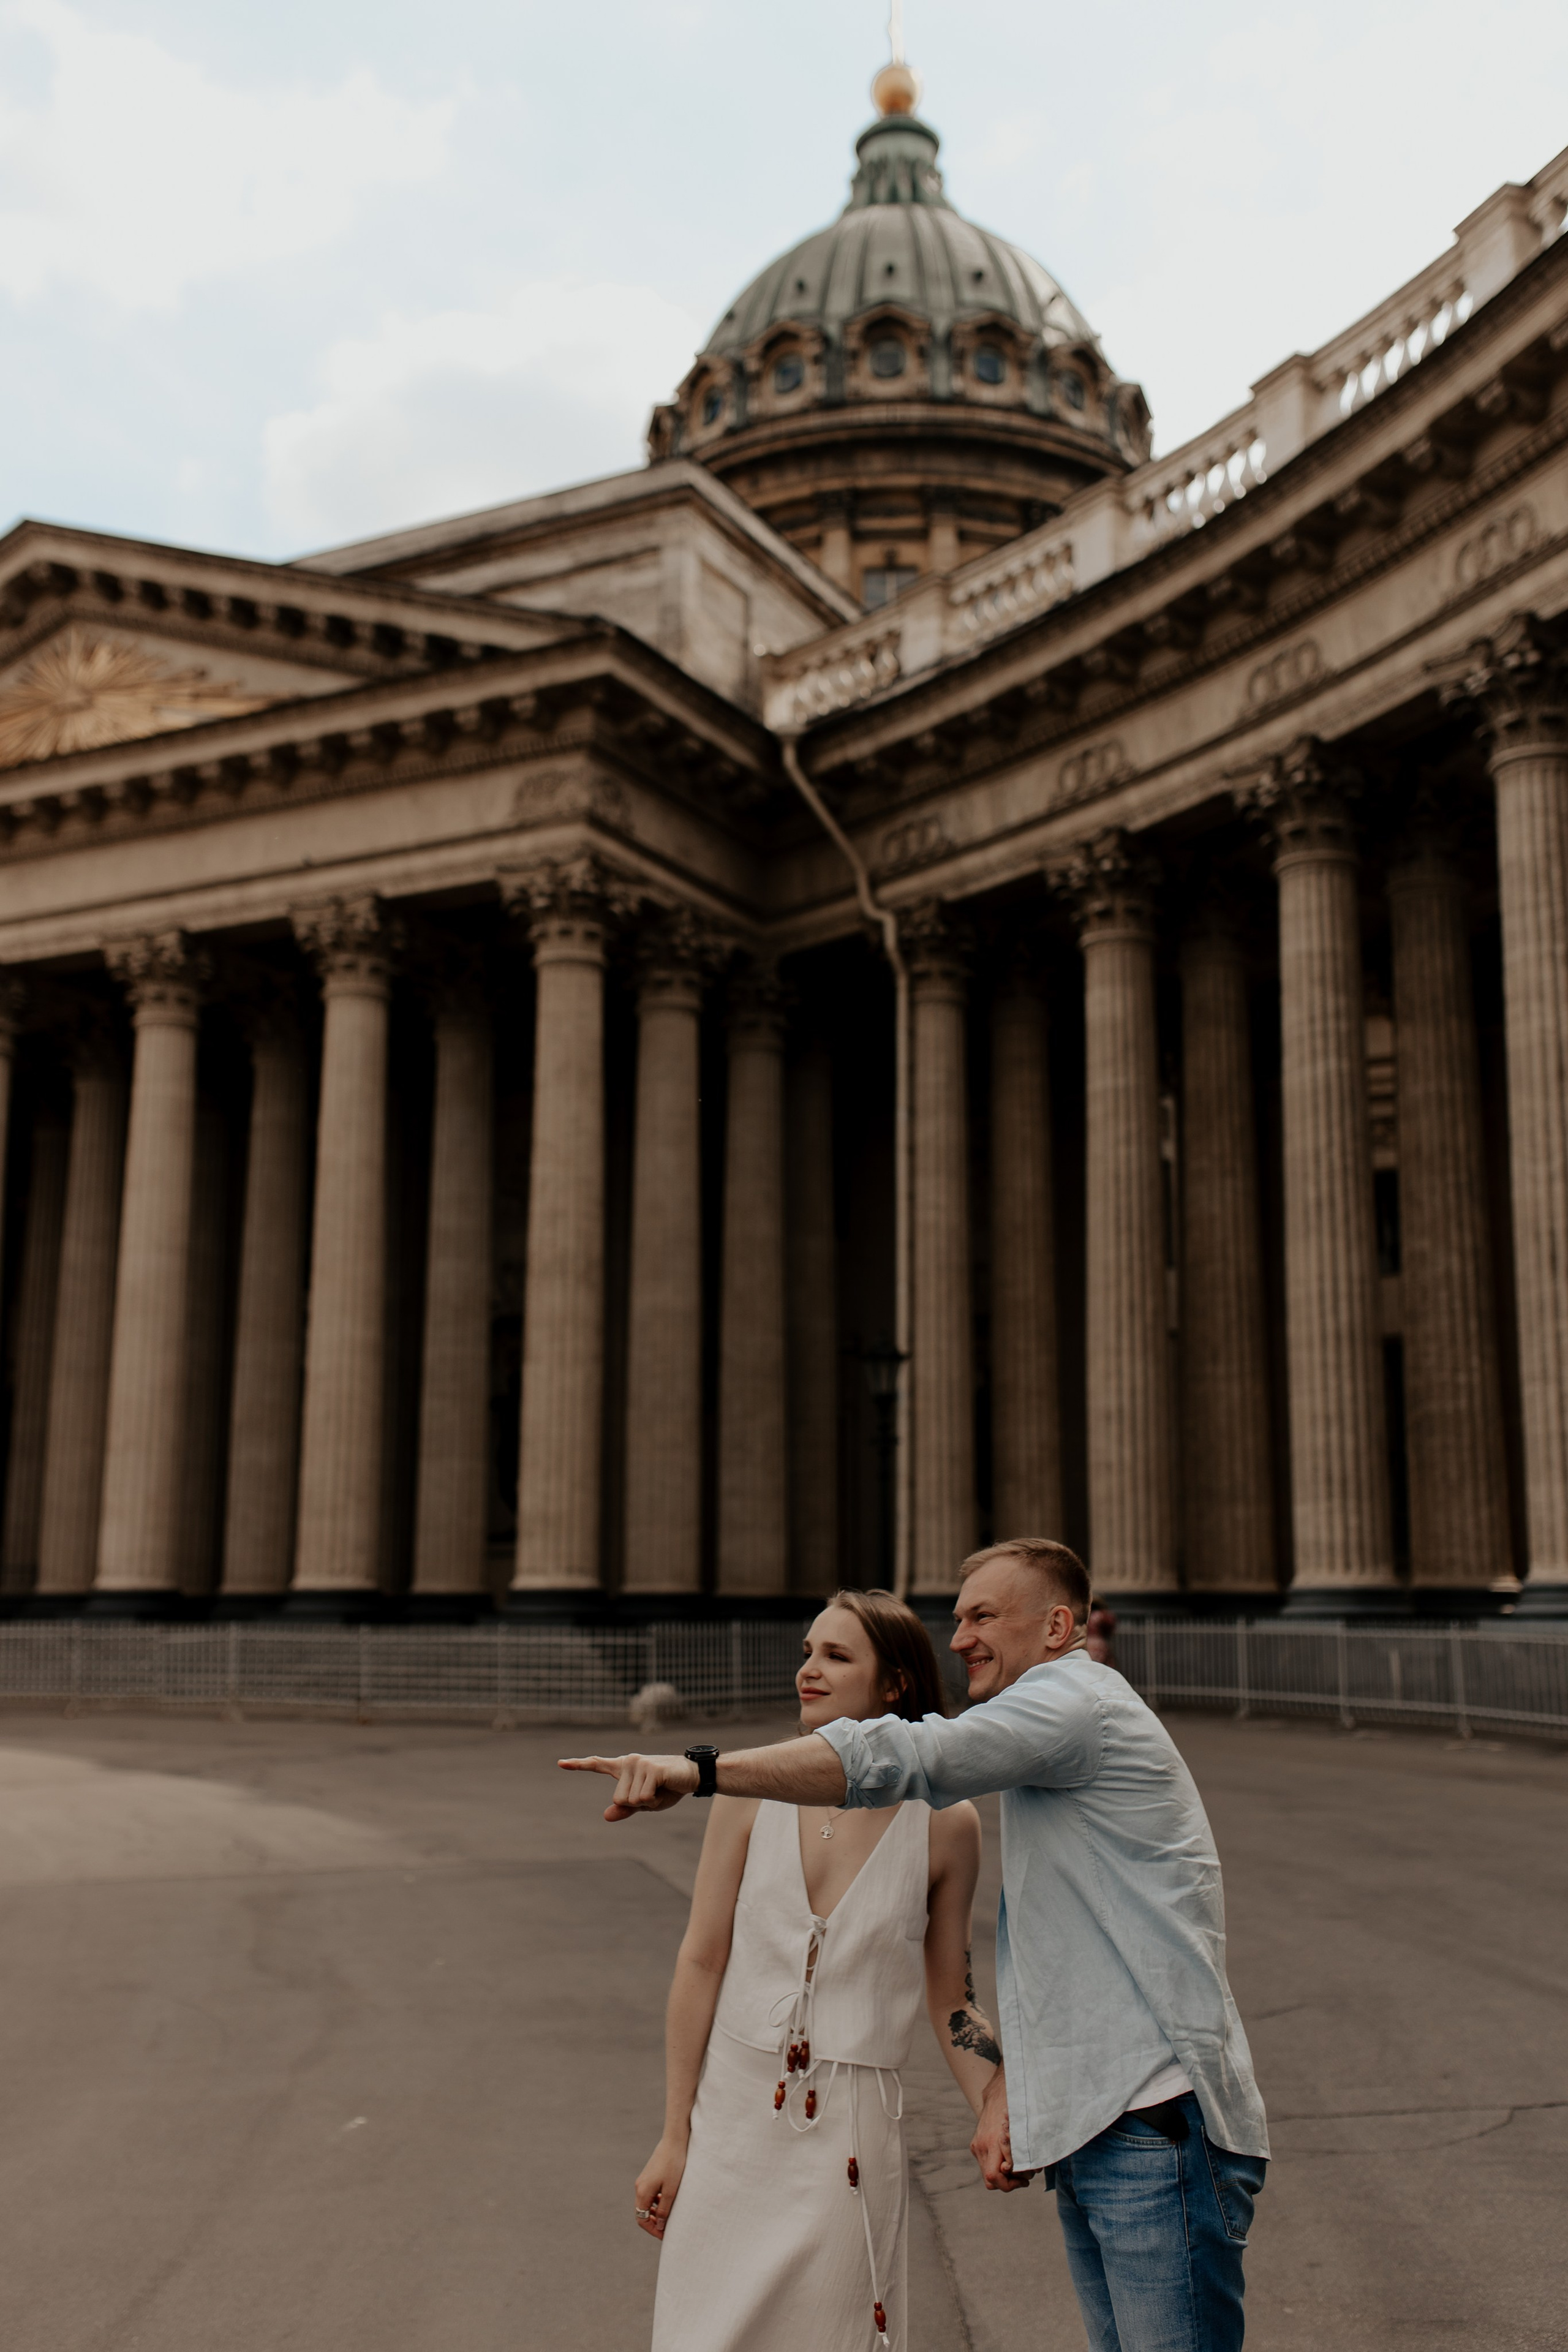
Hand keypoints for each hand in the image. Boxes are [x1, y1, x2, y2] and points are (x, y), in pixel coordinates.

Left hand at [558, 1752, 700, 1819]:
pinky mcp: (651, 1768)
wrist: (692, 1776)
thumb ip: (625, 1809)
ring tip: (659, 1789)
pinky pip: (642, 1798)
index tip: (560, 1763)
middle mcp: (628, 1761)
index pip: (597, 1764)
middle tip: (654, 1792)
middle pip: (618, 1799)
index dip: (577, 1764)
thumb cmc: (667, 1788)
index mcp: (624, 1767)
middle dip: (636, 1804)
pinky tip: (664, 1788)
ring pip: (630, 1800)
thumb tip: (606, 1816)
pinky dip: (654, 1801)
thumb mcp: (645, 1803)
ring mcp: (639, 1763)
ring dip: (647, 1802)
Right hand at [633, 2135, 686, 2239]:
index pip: (641, 2219)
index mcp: (642, 2192)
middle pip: (642, 2212)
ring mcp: (643, 2180)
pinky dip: (656, 2202)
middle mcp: (639, 2186)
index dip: (652, 2230)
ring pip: (646, 2203)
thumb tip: (659, 2225)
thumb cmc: (674, 2165)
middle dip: (653, 2223)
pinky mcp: (649, 2175)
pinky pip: (649, 2194)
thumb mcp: (671, 2191)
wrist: (674, 2140)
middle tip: (666, 2229)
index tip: (665, 2235)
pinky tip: (667, 2202)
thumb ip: (664, 2209)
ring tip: (668, 2218)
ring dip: (655, 2213)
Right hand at [971, 2075, 1023, 2191]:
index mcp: (993, 2141)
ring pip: (987, 2173)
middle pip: (990, 2180)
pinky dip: (997, 2165)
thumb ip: (1024, 2149)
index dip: (1009, 2185)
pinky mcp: (975, 2143)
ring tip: (1019, 2167)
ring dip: (1003, 2175)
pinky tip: (1010, 2159)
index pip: (994, 2177)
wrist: (1001, 2087)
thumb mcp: (1024, 2127)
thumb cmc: (1017, 2106)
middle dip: (1008, 2183)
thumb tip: (1033, 2169)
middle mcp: (982, 2145)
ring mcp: (977, 2144)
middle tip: (1024, 2178)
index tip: (1025, 2181)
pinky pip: (985, 2163)